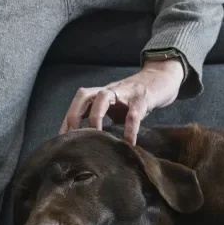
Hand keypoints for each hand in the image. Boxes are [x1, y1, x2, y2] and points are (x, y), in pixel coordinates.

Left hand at [59, 58, 184, 144]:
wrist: (162, 78)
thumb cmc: (137, 98)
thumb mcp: (118, 108)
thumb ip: (107, 121)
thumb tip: (94, 146)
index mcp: (101, 94)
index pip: (78, 104)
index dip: (68, 120)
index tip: (61, 140)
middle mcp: (109, 90)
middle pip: (84, 96)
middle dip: (75, 115)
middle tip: (74, 137)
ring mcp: (125, 92)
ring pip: (104, 98)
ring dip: (96, 117)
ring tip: (97, 138)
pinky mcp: (143, 97)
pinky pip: (134, 113)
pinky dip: (130, 129)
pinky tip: (129, 144)